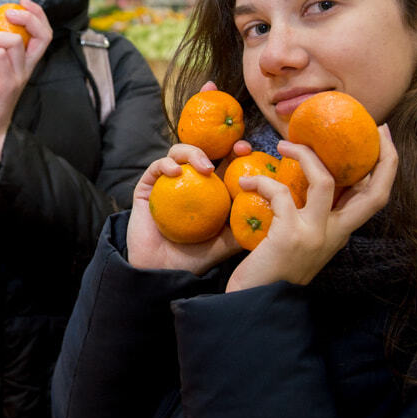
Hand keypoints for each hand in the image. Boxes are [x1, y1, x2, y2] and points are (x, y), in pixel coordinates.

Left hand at [0, 0, 51, 161]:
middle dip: (27, 16)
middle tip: (7, 12)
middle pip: (43, 34)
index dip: (37, 13)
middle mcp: (28, 68)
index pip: (44, 33)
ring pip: (14, 41)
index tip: (21, 1)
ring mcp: (19, 76)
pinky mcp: (6, 85)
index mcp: (26, 63)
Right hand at [126, 143, 239, 274]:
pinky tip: (176, 173)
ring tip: (205, 167)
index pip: (223, 164)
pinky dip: (166, 165)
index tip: (246, 150)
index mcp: (208, 191)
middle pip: (202, 153)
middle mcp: (187, 183)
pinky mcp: (146, 188)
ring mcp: (166, 184)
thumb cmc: (194, 259)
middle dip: (218, 145)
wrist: (161, 271)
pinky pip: (156, 168)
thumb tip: (270, 210)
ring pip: (178, 153)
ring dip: (193, 153)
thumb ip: (245, 226)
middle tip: (233, 152)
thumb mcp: (227, 242)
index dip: (235, 152)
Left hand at [225, 124, 396, 290]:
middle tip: (376, 125)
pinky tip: (246, 182)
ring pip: (325, 180)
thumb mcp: (301, 240)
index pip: (377, 197)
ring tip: (283, 144)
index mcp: (340, 233)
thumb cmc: (271, 268)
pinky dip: (262, 182)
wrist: (253, 304)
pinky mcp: (290, 235)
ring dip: (304, 155)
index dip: (387, 165)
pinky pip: (280, 193)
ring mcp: (315, 235)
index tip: (383, 136)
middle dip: (383, 155)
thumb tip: (310, 176)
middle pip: (377, 191)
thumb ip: (311, 214)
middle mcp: (336, 234)